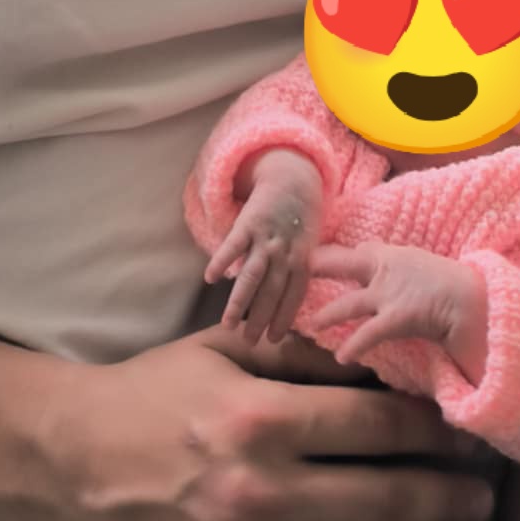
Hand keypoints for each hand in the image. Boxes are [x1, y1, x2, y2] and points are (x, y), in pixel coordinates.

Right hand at [21, 326, 495, 520]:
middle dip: (448, 501)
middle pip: (384, 502)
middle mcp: (258, 493)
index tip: (468, 436)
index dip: (435, 434)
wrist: (66, 460)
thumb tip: (383, 358)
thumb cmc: (154, 392)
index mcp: (262, 419)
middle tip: (485, 500)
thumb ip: (304, 352)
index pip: (377, 429)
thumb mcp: (227, 349)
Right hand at [206, 154, 322, 344]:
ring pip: (253, 274)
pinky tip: (210, 278)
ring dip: (241, 301)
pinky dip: (223, 260)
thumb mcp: (309, 244)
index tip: (273, 341)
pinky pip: (234, 244)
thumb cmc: (302, 218)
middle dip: (260, 318)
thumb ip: (298, 271)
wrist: (294, 177)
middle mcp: (286, 252)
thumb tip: (288, 305)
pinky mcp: (249, 222)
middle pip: (272, 291)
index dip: (284, 318)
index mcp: (302, 259)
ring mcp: (267, 237)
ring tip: (228, 323)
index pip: (293, 295)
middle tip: (248, 342)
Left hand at [307, 242, 480, 366]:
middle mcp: (385, 270)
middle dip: (317, 267)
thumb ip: (394, 261)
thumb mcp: (420, 263)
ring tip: (311, 325)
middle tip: (294, 271)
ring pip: (349, 303)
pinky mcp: (397, 317)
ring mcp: (389, 294)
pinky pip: (369, 333)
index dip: (338, 257)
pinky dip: (354, 345)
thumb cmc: (453, 283)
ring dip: (328, 315)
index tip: (318, 259)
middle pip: (342, 263)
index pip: (360, 251)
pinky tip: (343, 358)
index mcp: (392, 257)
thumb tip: (374, 254)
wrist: (473, 299)